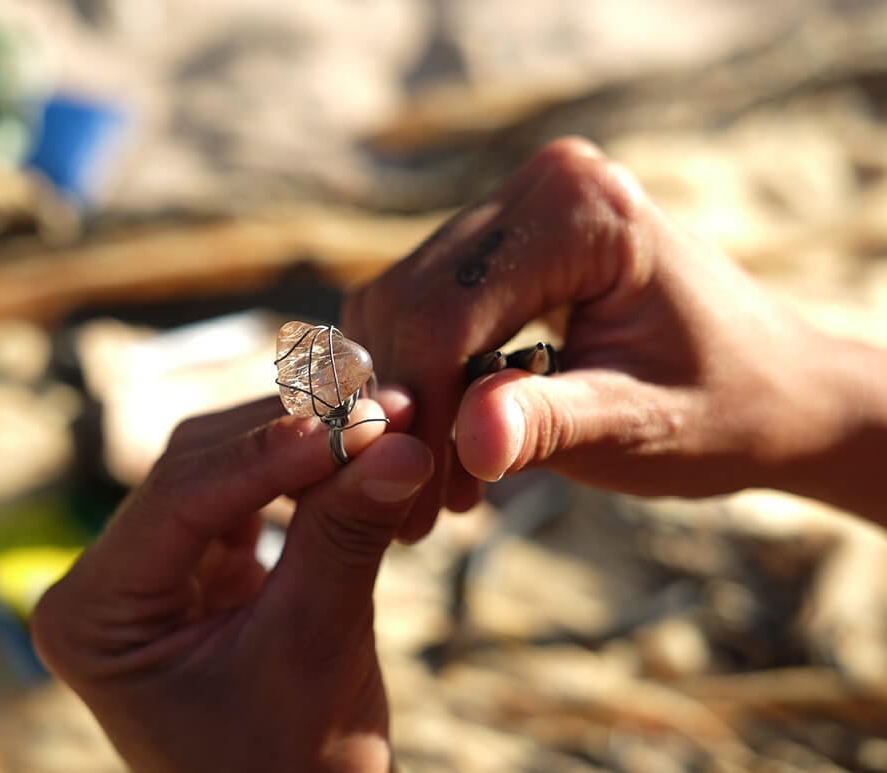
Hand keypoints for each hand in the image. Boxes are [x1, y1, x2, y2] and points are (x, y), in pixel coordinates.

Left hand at [31, 393, 432, 772]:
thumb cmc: (289, 770)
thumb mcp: (314, 650)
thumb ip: (345, 537)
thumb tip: (401, 445)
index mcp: (91, 614)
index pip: (177, 499)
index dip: (269, 453)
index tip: (356, 421)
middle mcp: (107, 580)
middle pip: (197, 467)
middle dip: (295, 435)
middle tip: (385, 406)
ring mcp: (152, 569)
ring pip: (228, 468)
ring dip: (307, 444)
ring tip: (387, 422)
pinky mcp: (200, 566)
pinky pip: (253, 496)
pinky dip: (309, 477)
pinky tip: (361, 455)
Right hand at [344, 137, 885, 539]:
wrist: (776, 389)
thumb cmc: (725, 409)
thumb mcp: (639, 425)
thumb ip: (549, 425)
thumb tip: (467, 443)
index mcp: (585, 210)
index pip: (449, 310)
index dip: (421, 409)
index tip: (420, 500)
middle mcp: (545, 183)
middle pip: (412, 300)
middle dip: (408, 407)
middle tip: (420, 504)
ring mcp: (523, 204)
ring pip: (402, 302)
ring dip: (407, 394)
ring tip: (445, 479)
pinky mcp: (508, 236)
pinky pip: (424, 302)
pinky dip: (422, 373)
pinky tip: (455, 435)